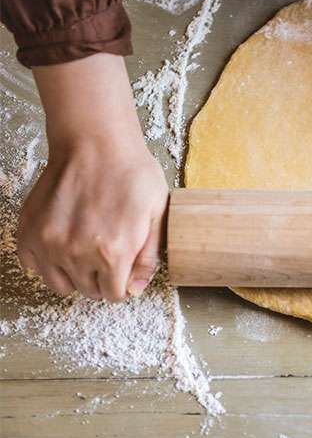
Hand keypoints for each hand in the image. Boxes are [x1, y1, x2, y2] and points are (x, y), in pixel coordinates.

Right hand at [16, 54, 168, 301]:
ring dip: (74, 275)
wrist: (95, 143)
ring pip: (60, 284)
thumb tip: (136, 287)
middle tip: (108, 257)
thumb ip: (148, 256)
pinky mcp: (29, 231)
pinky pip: (33, 265)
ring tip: (86, 252)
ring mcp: (48, 243)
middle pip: (88, 290)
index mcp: (112, 253)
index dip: (122, 285)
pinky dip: (47, 261)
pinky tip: (63, 244)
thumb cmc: (132, 173)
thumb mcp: (156, 214)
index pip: (114, 294)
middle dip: (101, 280)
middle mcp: (76, 253)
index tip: (124, 273)